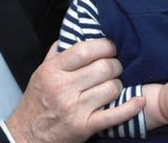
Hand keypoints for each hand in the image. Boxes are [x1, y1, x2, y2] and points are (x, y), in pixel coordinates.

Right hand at [6, 40, 144, 142]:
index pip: (85, 50)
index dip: (104, 46)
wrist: (28, 136)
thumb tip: (73, 34)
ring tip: (113, 85)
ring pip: (112, 88)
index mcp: (52, 71)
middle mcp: (63, 88)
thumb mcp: (40, 73)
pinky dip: (131, 107)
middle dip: (115, 65)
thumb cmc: (36, 102)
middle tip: (114, 67)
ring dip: (117, 85)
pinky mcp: (85, 127)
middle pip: (103, 68)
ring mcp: (76, 108)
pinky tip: (139, 101)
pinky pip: (115, 115)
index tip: (110, 47)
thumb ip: (56, 53)